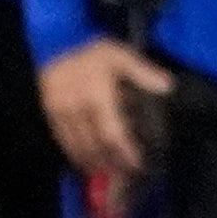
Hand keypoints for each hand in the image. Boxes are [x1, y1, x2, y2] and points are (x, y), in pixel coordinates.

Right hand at [38, 39, 171, 181]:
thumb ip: (144, 72)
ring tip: (105, 173)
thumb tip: (168, 87)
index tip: (137, 165)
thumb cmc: (93, 50)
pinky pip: (61, 138)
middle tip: (124, 176)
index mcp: (97, 96)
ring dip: (90, 162)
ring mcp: (59, 112)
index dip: (125, 152)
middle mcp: (76, 109)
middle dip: (109, 163)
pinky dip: (73, 152)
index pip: (112, 133)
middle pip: (93, 145)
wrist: (55, 41)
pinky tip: (82, 159)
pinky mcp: (48, 112)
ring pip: (75, 145)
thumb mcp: (122, 54)